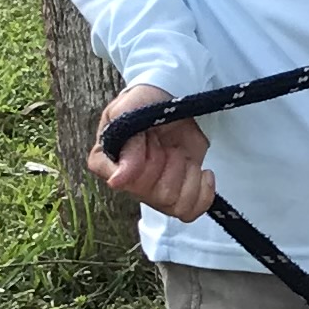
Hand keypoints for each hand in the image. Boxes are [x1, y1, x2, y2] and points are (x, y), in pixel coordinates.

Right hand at [88, 82, 213, 222]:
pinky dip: (203, 192)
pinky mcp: (179, 192)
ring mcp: (154, 191)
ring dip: (186, 175)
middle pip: (153, 195)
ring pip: (174, 205)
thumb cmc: (147, 100)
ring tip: (181, 154)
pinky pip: (191, 211)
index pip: (121, 181)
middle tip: (164, 141)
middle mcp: (127, 182)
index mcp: (105, 161)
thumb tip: (117, 182)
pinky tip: (202, 171)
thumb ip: (126, 141)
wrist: (174, 97)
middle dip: (168, 163)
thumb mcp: (133, 108)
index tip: (148, 139)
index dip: (142, 162)